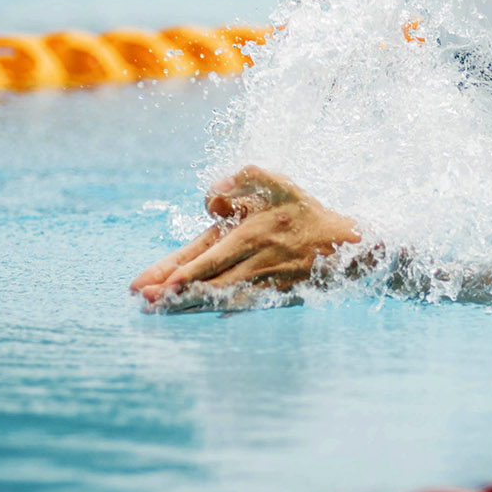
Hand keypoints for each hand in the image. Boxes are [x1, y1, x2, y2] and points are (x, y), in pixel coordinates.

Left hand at [130, 166, 361, 310]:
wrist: (345, 246)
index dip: (183, 269)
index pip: (208, 254)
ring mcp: (262, 280)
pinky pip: (238, 306)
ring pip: (219, 295)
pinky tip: (194, 314)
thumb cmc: (306, 212)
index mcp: (250, 232)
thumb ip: (245, 177)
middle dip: (175, 291)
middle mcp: (253, 259)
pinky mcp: (271, 295)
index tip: (159, 282)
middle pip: (207, 280)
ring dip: (188, 304)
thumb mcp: (279, 184)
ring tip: (159, 309)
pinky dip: (214, 312)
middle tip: (145, 300)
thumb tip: (211, 194)